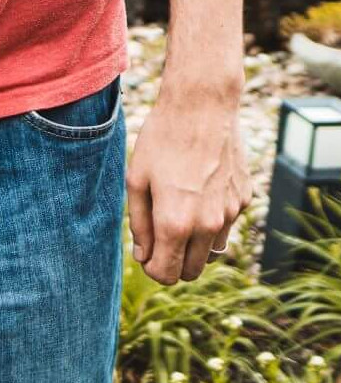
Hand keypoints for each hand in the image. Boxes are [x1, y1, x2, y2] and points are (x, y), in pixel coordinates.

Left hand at [127, 89, 251, 284]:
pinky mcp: (244, 200)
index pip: (166, 274)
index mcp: (176, 222)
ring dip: (194, 245)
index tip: (145, 252)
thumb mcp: (137, 178)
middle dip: (173, 262)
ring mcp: (230, 214)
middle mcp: (207, 225)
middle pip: (192, 272)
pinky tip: (198, 190)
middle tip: (157, 237)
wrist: (201, 108)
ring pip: (212, 253)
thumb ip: (139, 222)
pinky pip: (226, 225)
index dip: (152, 268)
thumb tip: (144, 256)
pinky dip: (211, 220)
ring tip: (177, 212)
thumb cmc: (161, 140)